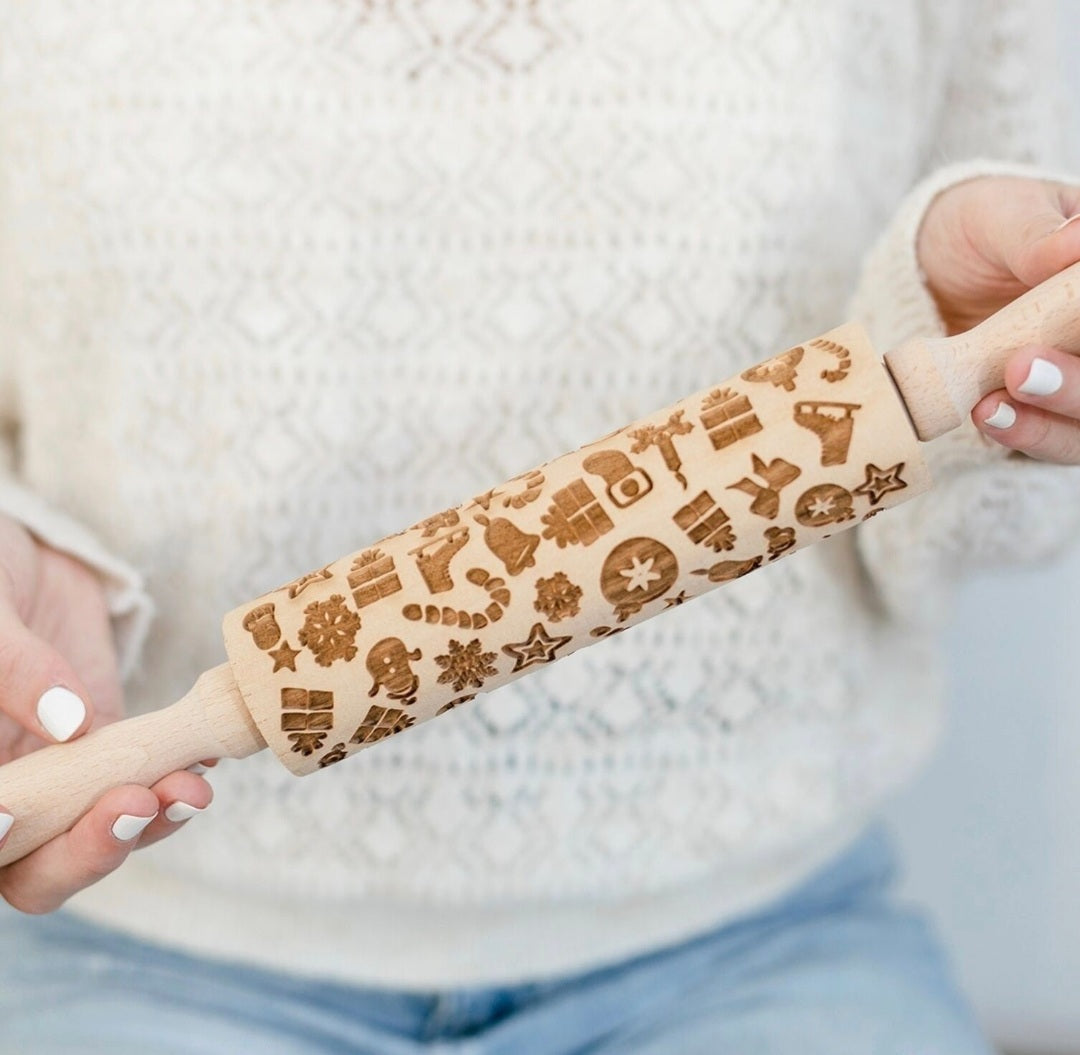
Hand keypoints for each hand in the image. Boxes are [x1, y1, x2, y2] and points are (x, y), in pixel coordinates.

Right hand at [0, 514, 211, 912]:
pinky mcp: (105, 754)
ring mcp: (55, 780)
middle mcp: (5, 791)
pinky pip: (138, 787)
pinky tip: (200, 760)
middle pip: (30, 867)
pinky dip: (172, 783)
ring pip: (92, 837)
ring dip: (146, 823)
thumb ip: (14, 665)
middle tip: (136, 804)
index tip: (11, 820)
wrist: (24, 562)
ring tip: (190, 787)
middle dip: (84, 850)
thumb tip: (69, 723)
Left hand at [918, 175, 1079, 462]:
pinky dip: (1026, 434)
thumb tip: (1075, 240)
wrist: (935, 271)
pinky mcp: (1048, 417)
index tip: (1073, 321)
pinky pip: (1052, 440)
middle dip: (1076, 386)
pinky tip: (988, 416)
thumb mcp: (1007, 216)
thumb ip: (1037, 236)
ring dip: (1051, 421)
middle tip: (1022, 366)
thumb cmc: (988, 230)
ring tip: (992, 406)